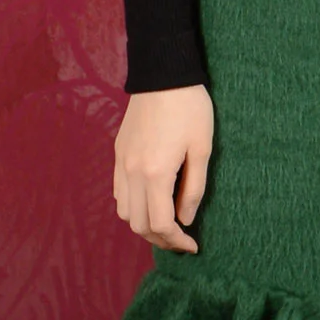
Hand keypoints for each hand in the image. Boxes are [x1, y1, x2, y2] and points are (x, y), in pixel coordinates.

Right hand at [114, 85, 213, 250]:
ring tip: (167, 223)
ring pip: (124, 211)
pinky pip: (119, 192)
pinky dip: (133, 206)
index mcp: (156, 173)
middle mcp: (132, 172)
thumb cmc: (190, 108)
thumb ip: (193, 188)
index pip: (161, 224)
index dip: (176, 241)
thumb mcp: (202, 149)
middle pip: (138, 224)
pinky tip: (152, 201)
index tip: (193, 245)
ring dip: (144, 224)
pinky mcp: (118, 153)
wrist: (163, 74)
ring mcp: (121, 163)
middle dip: (160, 239)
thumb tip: (185, 219)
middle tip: (181, 240)